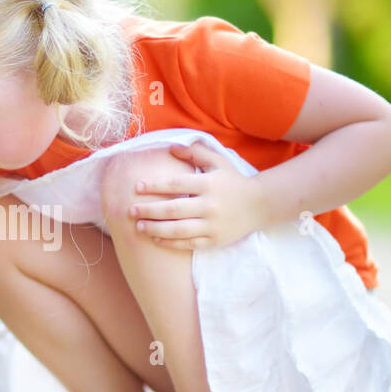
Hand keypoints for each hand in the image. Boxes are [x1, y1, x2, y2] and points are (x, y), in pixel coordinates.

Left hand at [127, 141, 266, 250]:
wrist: (260, 205)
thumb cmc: (233, 181)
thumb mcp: (218, 161)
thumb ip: (195, 152)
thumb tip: (170, 147)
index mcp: (209, 184)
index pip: (176, 184)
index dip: (154, 186)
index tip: (136, 187)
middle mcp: (210, 205)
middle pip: (174, 210)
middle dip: (149, 211)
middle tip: (130, 211)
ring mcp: (212, 225)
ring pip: (179, 230)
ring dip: (156, 229)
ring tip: (139, 227)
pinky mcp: (214, 240)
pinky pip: (188, 244)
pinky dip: (170, 243)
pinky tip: (156, 238)